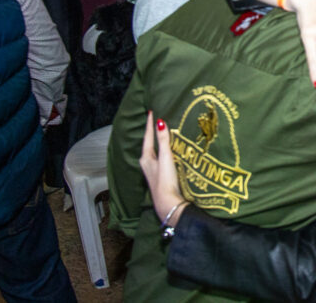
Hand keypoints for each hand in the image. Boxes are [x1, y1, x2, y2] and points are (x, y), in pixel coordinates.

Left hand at [140, 111, 186, 225]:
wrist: (168, 203)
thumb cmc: (165, 180)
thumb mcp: (165, 158)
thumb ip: (163, 140)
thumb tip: (159, 122)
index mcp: (146, 157)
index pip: (148, 136)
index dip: (150, 124)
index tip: (151, 111)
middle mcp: (147, 163)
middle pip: (149, 143)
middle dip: (153, 132)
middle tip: (157, 119)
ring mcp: (153, 170)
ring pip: (155, 151)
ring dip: (159, 142)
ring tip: (163, 132)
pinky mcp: (160, 176)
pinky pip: (161, 158)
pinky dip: (164, 151)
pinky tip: (169, 152)